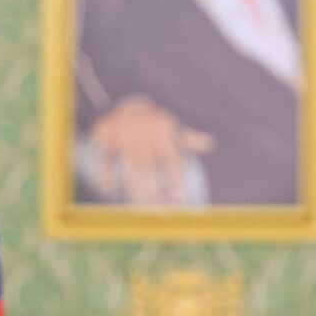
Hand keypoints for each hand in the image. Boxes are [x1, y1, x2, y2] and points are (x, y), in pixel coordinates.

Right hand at [89, 97, 213, 203]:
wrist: (128, 105)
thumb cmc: (157, 123)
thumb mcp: (173, 129)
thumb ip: (190, 139)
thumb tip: (211, 143)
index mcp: (163, 129)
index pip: (171, 158)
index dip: (175, 179)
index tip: (178, 199)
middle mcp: (144, 130)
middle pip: (148, 166)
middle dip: (152, 189)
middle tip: (156, 210)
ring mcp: (123, 131)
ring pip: (129, 165)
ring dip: (133, 187)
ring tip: (138, 206)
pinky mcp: (104, 134)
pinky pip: (105, 158)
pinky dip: (106, 174)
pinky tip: (110, 191)